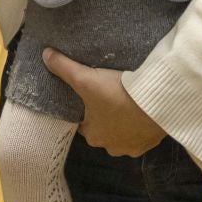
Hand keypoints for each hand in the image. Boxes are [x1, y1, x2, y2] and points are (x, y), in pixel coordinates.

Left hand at [43, 50, 166, 156]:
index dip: (86, 109)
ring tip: (128, 100)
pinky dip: (141, 123)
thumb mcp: (86, 78)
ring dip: (124, 121)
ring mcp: (133, 147)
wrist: (156, 102)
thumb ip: (64, 67)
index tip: (92, 95)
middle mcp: (111, 147)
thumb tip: (45, 55)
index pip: (84, 123)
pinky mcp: (151, 143)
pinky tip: (142, 108)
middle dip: (106, 115)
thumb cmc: (116, 94)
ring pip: (123, 132)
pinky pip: (141, 133)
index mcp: (92, 136)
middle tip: (111, 94)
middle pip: (104, 129)